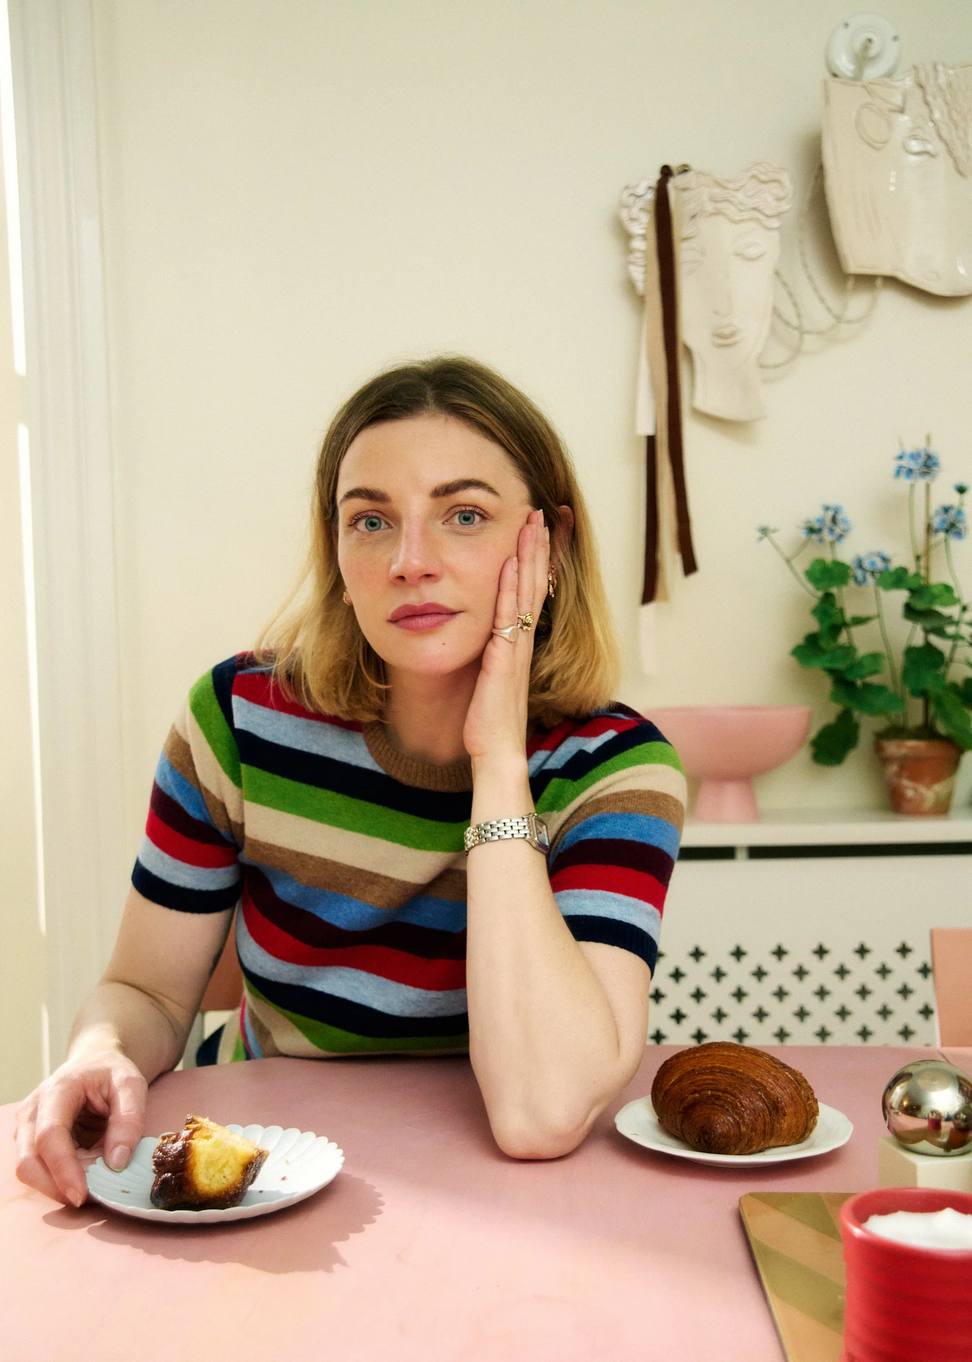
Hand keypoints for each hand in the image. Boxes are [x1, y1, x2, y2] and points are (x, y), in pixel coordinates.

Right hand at [14, 1049, 146, 1206]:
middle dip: (58, 1186)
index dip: (63, 1169)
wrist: (95, 1063)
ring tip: (95, 1179)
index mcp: (56, 1091)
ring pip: (30, 1172)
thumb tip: (117, 1162)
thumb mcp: (131, 1086)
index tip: (82, 1195)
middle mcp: (32, 1111)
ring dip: (60, 1185)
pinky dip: (61, 1180)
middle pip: (29, 1161)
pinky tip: (86, 1173)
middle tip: (94, 1196)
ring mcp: (26, 1128)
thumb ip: (129, 1119)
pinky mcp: (29, 1143)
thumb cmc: (111, 1073)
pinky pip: (40, 1171)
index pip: (49, 1136)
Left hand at [463, 508, 548, 763]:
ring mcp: (516, 647)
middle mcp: (522, 640)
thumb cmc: (489, 721)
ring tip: (532, 522)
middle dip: (538, 546)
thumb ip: (489, 655)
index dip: (535, 560)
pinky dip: (509, 588)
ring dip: (529, 555)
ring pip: (525, 592)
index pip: (530, 592)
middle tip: (541, 511)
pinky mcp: (504, 659)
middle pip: (535, 583)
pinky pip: (507, 616)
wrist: (495, 752)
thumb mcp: (489, 679)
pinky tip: (509, 563)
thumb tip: (483, 639)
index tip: (537, 530)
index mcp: (518, 643)